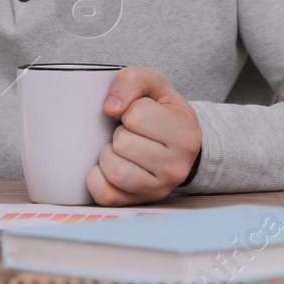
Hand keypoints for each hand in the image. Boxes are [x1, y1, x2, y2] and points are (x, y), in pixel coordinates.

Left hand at [87, 67, 202, 205]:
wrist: (179, 145)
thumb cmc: (163, 111)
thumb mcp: (154, 85)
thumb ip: (132, 80)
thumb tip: (110, 108)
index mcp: (185, 133)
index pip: (136, 115)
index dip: (130, 109)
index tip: (141, 114)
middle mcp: (177, 166)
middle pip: (123, 143)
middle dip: (120, 132)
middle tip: (132, 133)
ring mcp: (159, 189)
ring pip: (115, 170)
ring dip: (109, 154)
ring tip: (122, 149)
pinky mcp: (139, 202)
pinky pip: (105, 194)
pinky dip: (97, 178)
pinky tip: (108, 167)